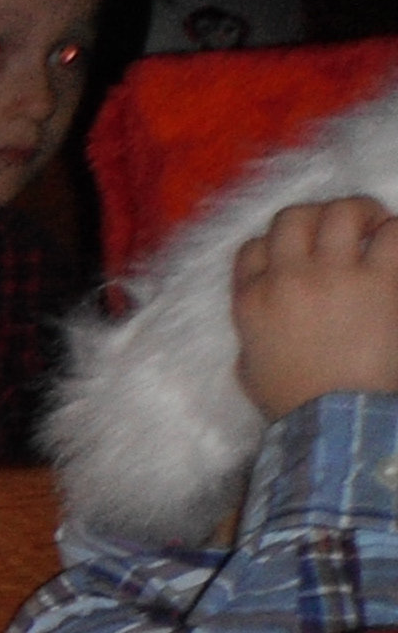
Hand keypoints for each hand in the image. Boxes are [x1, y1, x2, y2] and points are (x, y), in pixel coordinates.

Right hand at [231, 198, 397, 419]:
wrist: (335, 421)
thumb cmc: (292, 403)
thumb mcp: (249, 369)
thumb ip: (252, 335)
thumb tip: (266, 322)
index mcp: (251, 302)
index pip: (251, 248)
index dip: (274, 245)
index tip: (294, 258)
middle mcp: (287, 279)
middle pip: (293, 218)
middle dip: (314, 218)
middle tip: (336, 233)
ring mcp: (333, 276)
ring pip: (340, 211)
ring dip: (358, 213)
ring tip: (372, 229)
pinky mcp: (379, 280)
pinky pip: (391, 232)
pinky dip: (393, 232)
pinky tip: (392, 247)